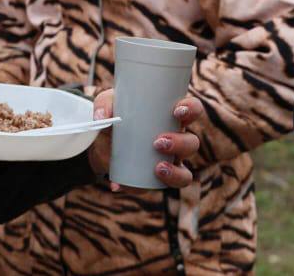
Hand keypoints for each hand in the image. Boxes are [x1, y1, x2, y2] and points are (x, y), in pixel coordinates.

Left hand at [87, 89, 203, 190]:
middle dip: (180, 144)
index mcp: (171, 116)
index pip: (193, 110)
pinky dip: (138, 189)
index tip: (177, 111)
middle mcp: (176, 140)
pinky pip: (156, 190)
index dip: (192, 109)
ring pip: (184, 173)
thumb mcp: (107, 104)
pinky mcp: (154, 180)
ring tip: (157, 168)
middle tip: (158, 142)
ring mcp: (169, 163)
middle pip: (192, 143)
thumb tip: (102, 117)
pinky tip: (119, 184)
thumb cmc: (115, 116)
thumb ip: (104, 104)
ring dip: (175, 173)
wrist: (101, 142)